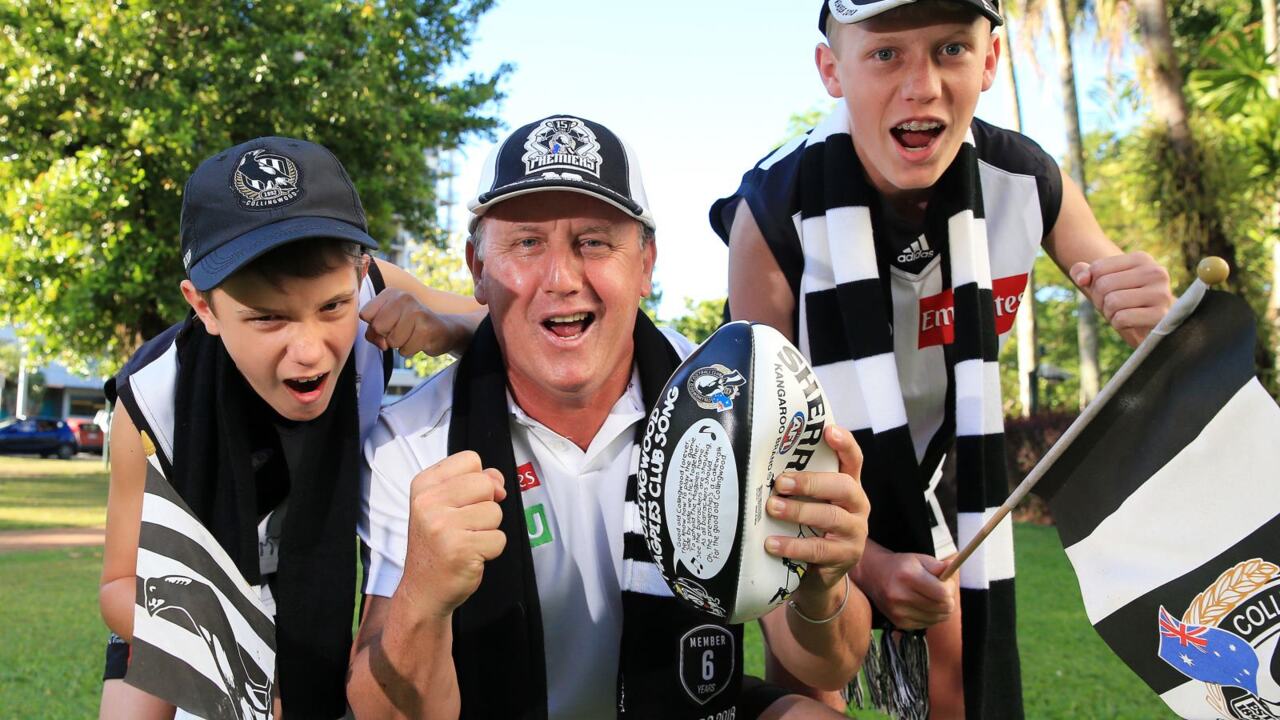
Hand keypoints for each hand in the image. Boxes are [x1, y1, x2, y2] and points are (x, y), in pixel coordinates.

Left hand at [360, 288, 465, 357]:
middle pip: (378, 327)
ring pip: (392, 341)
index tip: (387, 324)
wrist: (442, 330)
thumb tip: (381, 343)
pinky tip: (419, 341)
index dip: (373, 326)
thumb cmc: (410, 327)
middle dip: (387, 336)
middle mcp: (403, 298)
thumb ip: (373, 332)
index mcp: (390, 293)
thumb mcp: (387, 323)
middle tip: (401, 331)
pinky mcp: (425, 328)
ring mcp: (416, 312)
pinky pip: (405, 350)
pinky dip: (410, 350)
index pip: (365, 314)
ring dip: (400, 344)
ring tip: (411, 335)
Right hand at [398, 451, 506, 618]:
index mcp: (424, 485)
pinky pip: (499, 539)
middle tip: (466, 525)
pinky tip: (470, 555)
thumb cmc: (437, 546)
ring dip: (488, 530)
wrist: (423, 591)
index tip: (467, 499)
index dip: (479, 479)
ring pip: (495, 513)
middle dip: (486, 506)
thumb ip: (471, 483)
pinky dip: (491, 550)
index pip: (470, 459)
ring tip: (466, 541)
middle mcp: (429, 502)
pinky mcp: (459, 549)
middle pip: (486, 484)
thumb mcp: (443, 505)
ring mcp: (442, 526)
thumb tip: (498, 480)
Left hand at [765, 425, 868, 611]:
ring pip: (831, 517)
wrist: (817, 578)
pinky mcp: (845, 557)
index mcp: (849, 486)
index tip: (829, 430)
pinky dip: (793, 545)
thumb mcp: (808, 504)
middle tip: (781, 482)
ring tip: (772, 508)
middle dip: (811, 482)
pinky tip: (771, 543)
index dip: (844, 444)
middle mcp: (857, 506)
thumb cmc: (808, 530)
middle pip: (843, 486)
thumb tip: (758, 465)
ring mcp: (854, 532)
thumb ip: (797, 486)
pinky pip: (818, 549)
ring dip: (799, 511)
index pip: (853, 459)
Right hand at [851, 543, 955, 629]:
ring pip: (937, 618)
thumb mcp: (919, 559)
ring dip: (940, 609)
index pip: (942, 593)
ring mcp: (899, 612)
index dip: (950, 589)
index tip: (947, 583)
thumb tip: (952, 568)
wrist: (874, 576)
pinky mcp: (899, 623)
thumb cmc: (901, 566)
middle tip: (942, 591)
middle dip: (948, 599)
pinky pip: (928, 624)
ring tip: (932, 597)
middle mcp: (901, 596)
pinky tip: (922, 605)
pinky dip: (930, 616)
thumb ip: (938, 566)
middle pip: (942, 608)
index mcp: (908, 576)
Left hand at [1070, 251, 1172, 347]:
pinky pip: (1121, 319)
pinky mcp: (1161, 315)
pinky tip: (1130, 323)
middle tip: (1112, 306)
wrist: (1152, 323)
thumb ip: (1086, 273)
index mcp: (1141, 259)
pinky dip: (1117, 324)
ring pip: (1112, 302)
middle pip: (1103, 285)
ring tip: (1121, 313)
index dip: (1092, 284)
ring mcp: (1161, 293)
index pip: (1097, 268)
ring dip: (1108, 313)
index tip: (1106, 291)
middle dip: (1099, 300)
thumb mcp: (1104, 282)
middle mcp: (1155, 272)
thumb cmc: (1125, 299)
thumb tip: (1081, 279)